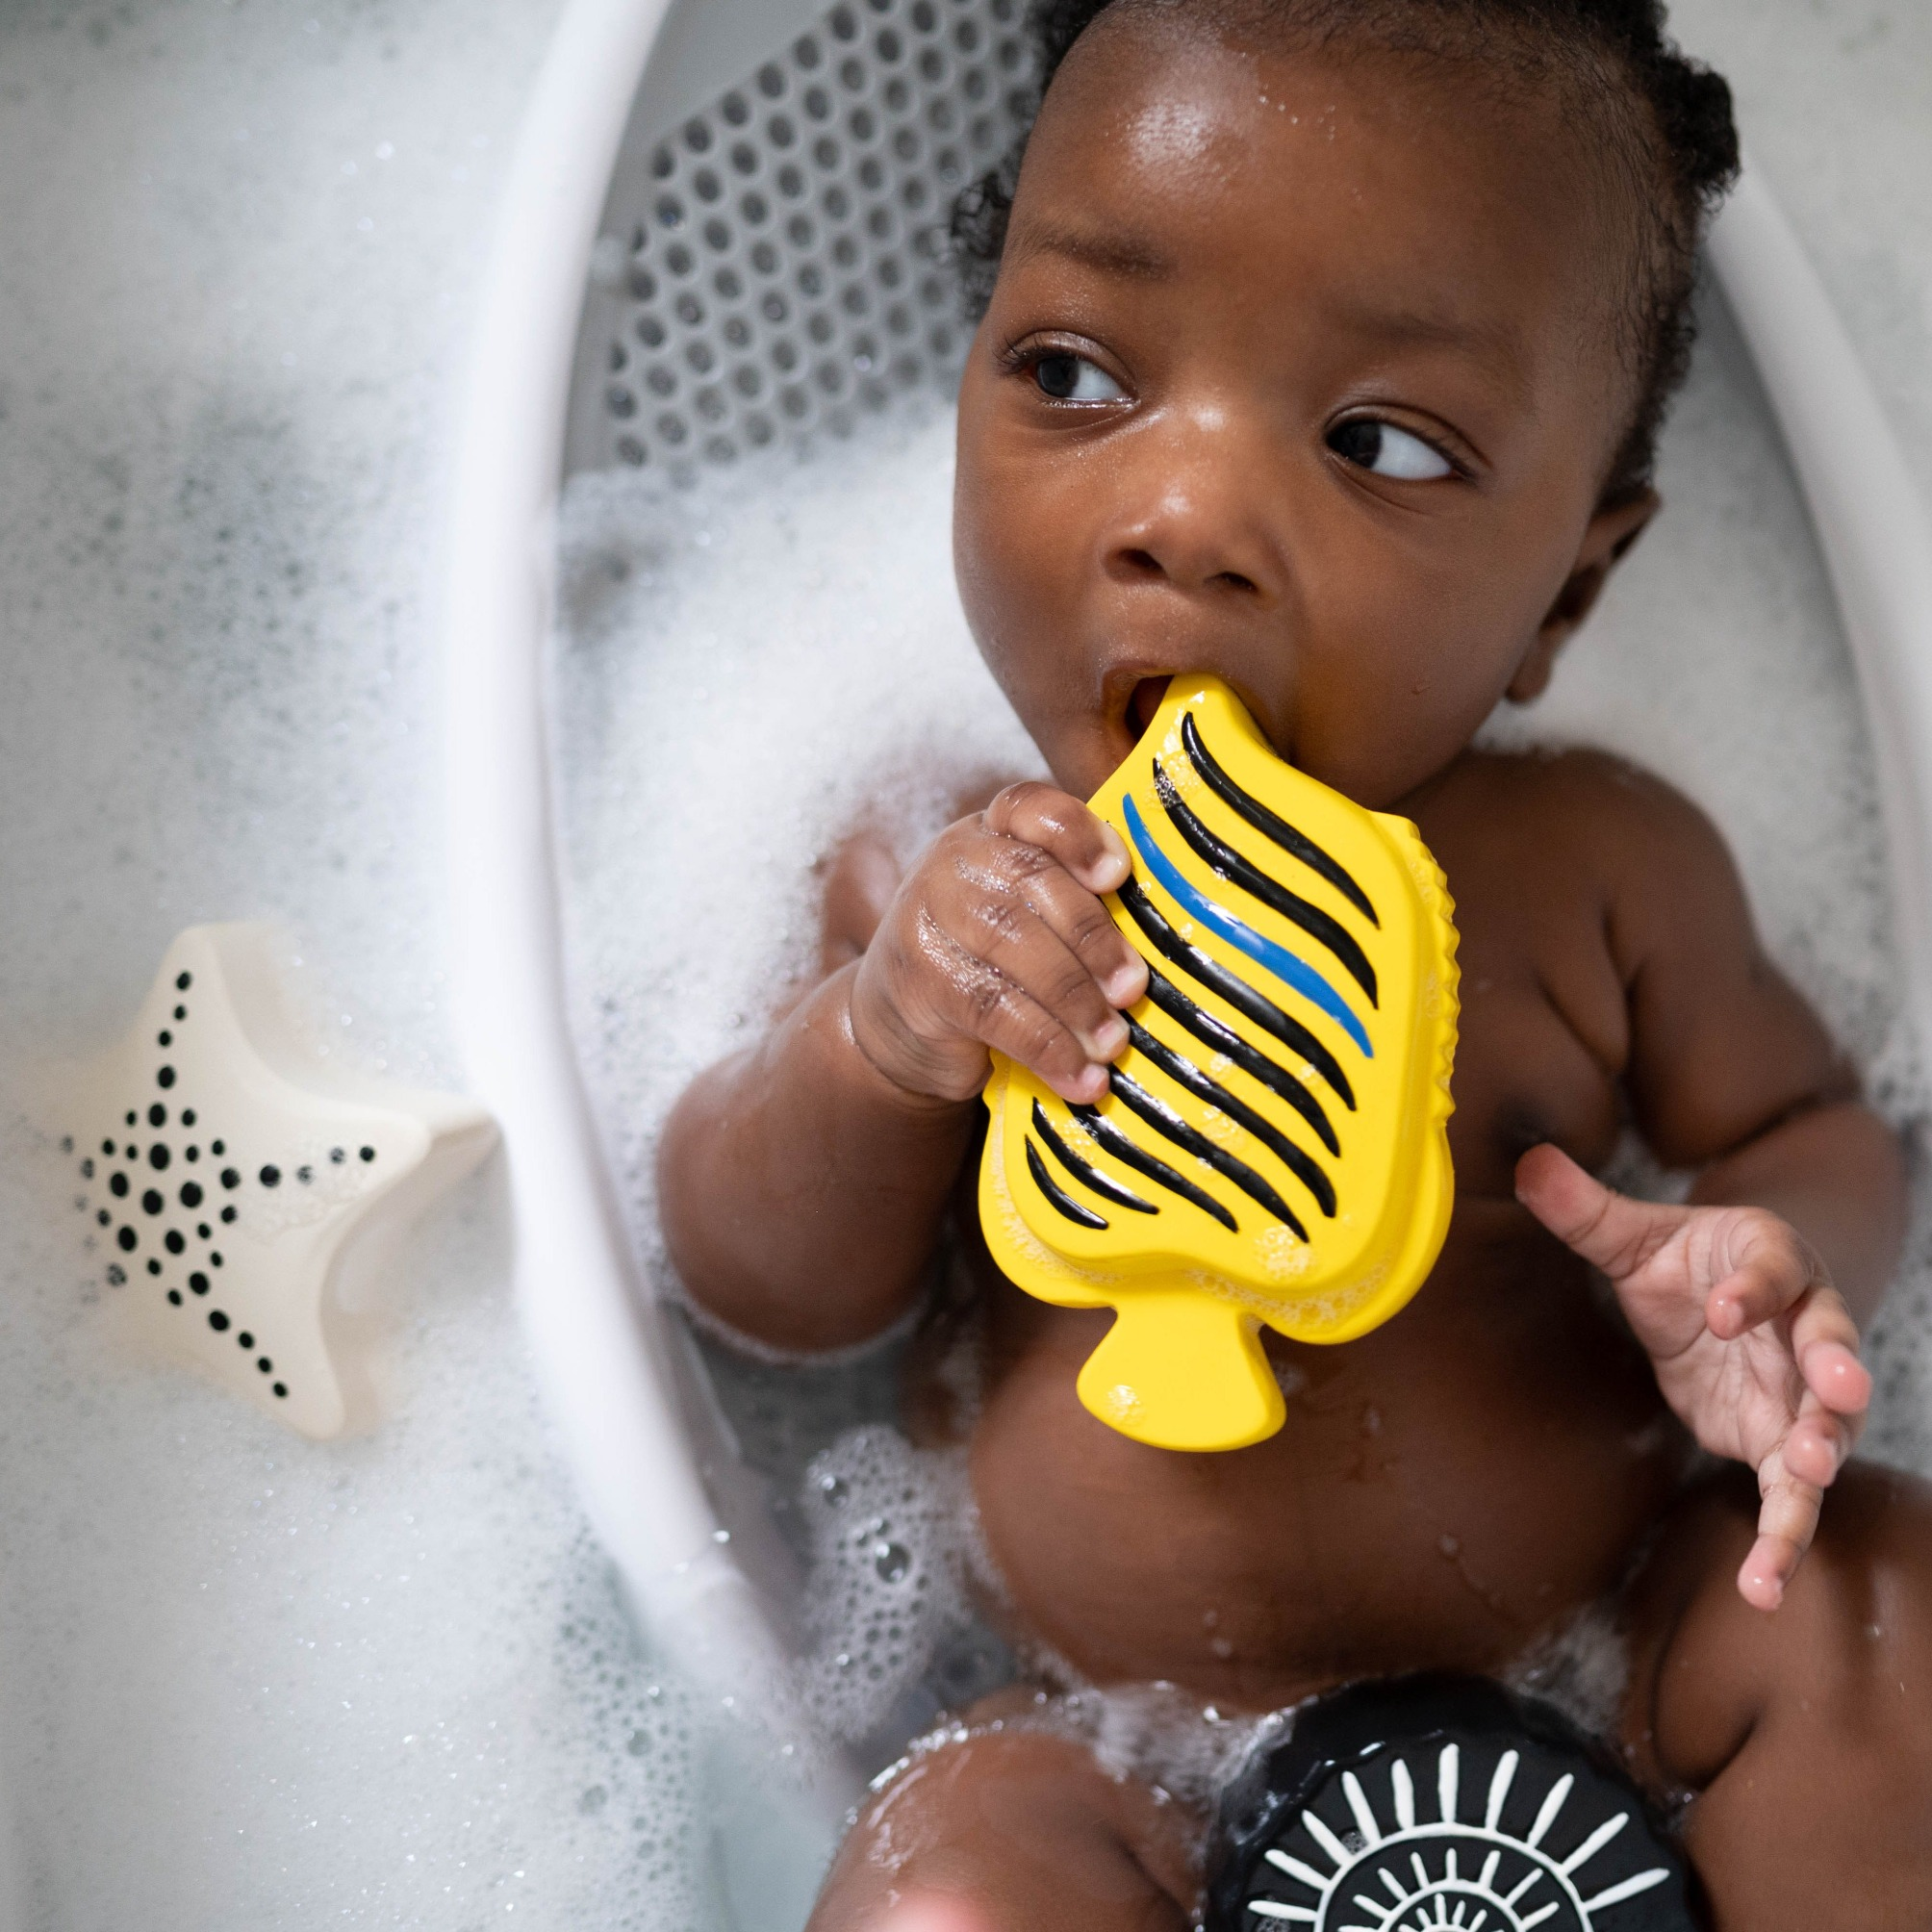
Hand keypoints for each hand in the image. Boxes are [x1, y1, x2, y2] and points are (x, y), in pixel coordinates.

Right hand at [847, 782, 1148, 1107]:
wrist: (898, 1024)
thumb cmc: (989, 962)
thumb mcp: (1027, 919)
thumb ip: (1077, 908)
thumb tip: (1164, 944)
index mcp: (992, 833)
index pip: (1029, 808)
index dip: (1077, 834)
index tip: (1117, 875)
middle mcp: (953, 862)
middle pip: (1031, 879)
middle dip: (1093, 940)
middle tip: (1132, 990)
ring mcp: (926, 916)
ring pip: (1012, 945)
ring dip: (1074, 1001)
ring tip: (1112, 1042)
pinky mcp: (919, 980)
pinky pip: (992, 1008)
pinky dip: (1045, 1046)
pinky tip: (1079, 1076)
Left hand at [1516, 1142, 1871, 1611]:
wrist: (1719, 1308)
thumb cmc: (1685, 1263)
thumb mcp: (1634, 1238)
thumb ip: (1586, 1209)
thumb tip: (1527, 1160)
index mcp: (1771, 1259)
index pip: (1771, 1268)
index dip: (1752, 1288)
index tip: (1724, 1309)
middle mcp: (1805, 1325)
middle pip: (1830, 1344)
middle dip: (1835, 1367)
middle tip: (1840, 1391)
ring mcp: (1802, 1392)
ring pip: (1828, 1426)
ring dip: (1822, 1451)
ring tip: (1810, 1474)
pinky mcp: (1780, 1444)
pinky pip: (1792, 1495)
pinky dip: (1782, 1540)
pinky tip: (1762, 1588)